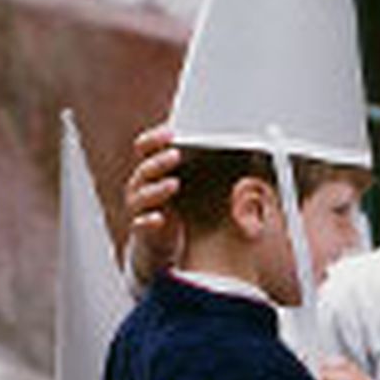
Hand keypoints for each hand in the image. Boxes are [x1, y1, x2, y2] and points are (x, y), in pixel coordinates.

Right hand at [121, 123, 183, 281]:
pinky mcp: (142, 231)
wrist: (161, 247)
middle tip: (176, 155)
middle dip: (159, 161)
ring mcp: (140, 209)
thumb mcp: (185, 187)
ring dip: (157, 189)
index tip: (170, 132)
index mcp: (150, 172)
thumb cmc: (175, 210)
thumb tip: (239, 154)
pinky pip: (140, 225)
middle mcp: (140, 187)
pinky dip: (148, 221)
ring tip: (174, 184)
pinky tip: (159, 219)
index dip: (154, 139)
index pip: (145, 149)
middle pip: (144, 170)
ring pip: (141, 196)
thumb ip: (198, 170)